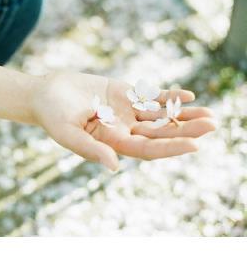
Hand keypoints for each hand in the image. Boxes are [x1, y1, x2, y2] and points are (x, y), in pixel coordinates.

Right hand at [31, 72, 214, 170]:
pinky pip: (149, 96)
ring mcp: (125, 112)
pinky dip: (167, 96)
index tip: (195, 144)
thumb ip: (89, 149)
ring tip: (210, 114)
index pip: (147, 149)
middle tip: (213, 124)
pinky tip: (186, 95)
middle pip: (159, 133)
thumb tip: (114, 166)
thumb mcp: (66, 133)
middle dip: (185, 129)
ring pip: (159, 115)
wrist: (46, 93)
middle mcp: (123, 129)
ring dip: (183, 114)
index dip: (170, 147)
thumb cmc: (52, 115)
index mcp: (112, 142)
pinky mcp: (124, 94)